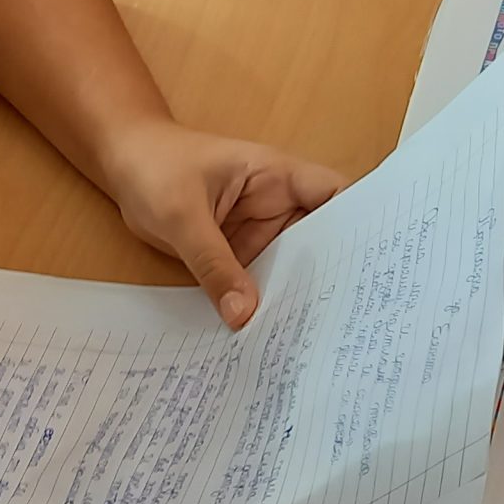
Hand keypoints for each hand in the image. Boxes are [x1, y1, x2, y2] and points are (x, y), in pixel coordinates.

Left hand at [99, 122, 345, 327]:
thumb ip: (213, 264)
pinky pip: (261, 282)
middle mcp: (279, 206)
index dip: (363, 224)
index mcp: (278, 178)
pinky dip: (268, 304)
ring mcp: (261, 232)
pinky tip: (275, 338)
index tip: (381, 267)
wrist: (122, 163)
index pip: (337, 196)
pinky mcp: (240, 254)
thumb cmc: (154, 167)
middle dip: (335, 275)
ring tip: (321, 341)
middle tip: (353, 323)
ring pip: (293, 268)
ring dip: (301, 296)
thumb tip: (244, 317)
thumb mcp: (182, 215)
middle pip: (322, 241)